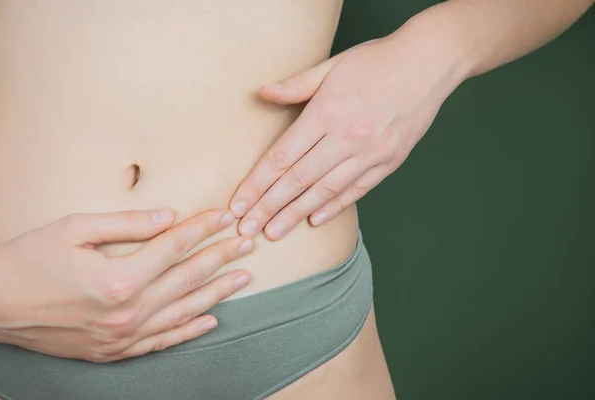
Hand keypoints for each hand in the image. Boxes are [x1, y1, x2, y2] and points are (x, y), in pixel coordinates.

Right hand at [0, 208, 253, 361]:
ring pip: (183, 311)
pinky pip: (163, 341)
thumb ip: (128, 223)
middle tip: (247, 243)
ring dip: (217, 293)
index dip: (204, 228)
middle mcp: (128, 311)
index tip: (227, 216)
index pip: (176, 246)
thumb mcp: (75, 229)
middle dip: (221, 257)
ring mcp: (123, 335)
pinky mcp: (115, 350)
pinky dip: (190, 330)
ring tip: (243, 278)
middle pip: (187, 278)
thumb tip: (169, 217)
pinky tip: (211, 320)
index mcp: (119, 278)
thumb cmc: (30, 261)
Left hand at [229, 19, 467, 239]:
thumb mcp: (333, 65)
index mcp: (327, 112)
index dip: (257, 184)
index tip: (239, 204)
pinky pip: (357, 190)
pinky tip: (315, 220)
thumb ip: (296, 85)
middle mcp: (347, 137)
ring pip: (325, 190)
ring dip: (296, 214)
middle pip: (298, 180)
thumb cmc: (378, 60)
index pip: (282, 157)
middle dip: (269, 207)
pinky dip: (334, 207)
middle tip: (248, 230)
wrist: (430, 61)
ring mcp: (371, 152)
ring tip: (274, 232)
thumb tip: (263, 93)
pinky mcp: (389, 161)